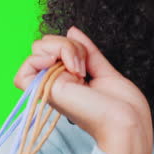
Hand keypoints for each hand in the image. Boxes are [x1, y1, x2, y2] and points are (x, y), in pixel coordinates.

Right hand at [13, 26, 152, 153]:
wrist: (128, 122)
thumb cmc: (123, 107)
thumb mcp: (104, 70)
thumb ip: (86, 51)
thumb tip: (71, 31)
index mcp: (68, 80)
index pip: (54, 48)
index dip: (71, 45)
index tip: (88, 62)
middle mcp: (56, 83)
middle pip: (44, 44)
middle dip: (68, 45)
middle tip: (84, 67)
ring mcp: (50, 87)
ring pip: (37, 48)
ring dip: (63, 48)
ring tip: (80, 70)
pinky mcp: (46, 91)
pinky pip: (26, 68)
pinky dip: (40, 58)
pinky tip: (60, 65)